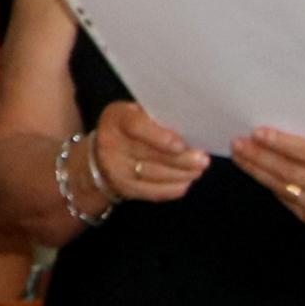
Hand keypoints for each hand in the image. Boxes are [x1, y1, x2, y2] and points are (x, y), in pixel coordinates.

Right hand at [90, 101, 206, 205]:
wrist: (102, 152)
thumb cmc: (129, 127)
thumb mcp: (137, 113)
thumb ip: (157, 119)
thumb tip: (190, 130)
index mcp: (116, 118)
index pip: (136, 127)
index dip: (159, 137)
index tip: (181, 145)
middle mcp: (110, 144)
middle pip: (149, 154)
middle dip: (180, 159)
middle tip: (203, 160)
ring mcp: (114, 169)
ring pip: (153, 174)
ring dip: (180, 174)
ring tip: (198, 170)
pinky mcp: (122, 188)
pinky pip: (151, 192)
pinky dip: (172, 189)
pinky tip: (185, 182)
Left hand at [229, 127, 304, 233]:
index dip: (280, 143)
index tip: (259, 133)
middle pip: (287, 171)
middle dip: (259, 156)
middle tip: (238, 142)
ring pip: (281, 187)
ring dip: (257, 170)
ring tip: (239, 154)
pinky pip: (285, 199)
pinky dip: (270, 184)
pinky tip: (257, 172)